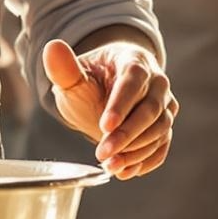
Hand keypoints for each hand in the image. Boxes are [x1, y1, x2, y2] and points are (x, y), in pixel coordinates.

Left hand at [43, 39, 174, 178]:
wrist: (103, 96)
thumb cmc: (89, 83)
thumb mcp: (73, 76)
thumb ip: (63, 68)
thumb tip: (52, 47)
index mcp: (135, 61)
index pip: (133, 80)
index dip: (121, 104)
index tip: (104, 125)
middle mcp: (157, 82)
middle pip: (150, 109)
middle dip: (126, 134)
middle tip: (102, 153)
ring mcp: (165, 105)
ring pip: (159, 130)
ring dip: (135, 152)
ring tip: (109, 165)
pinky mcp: (164, 127)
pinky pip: (161, 147)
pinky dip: (145, 161)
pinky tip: (125, 171)